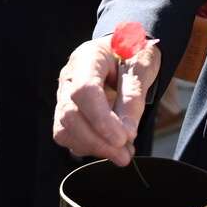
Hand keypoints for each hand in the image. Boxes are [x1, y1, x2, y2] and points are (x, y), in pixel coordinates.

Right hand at [53, 38, 160, 165]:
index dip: (101, 118)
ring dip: (93, 147)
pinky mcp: (67, 112)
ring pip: (65, 129)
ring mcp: (64, 95)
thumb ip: (133, 98)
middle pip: (70, 114)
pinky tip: (110, 148)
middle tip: (125, 154)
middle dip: (98, 140)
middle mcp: (69, 76)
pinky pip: (68, 135)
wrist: (128, 51)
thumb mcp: (142, 68)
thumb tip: (127, 133)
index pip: (84, 90)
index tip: (122, 138)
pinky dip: (89, 147)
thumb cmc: (134, 54)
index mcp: (88, 58)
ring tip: (122, 154)